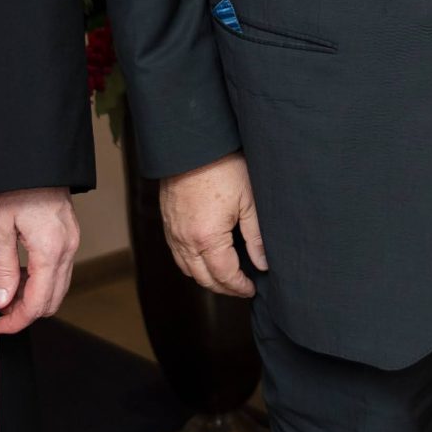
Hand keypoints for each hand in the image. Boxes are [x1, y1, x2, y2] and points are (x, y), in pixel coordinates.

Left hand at [0, 187, 78, 334]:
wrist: (35, 158)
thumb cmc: (13, 188)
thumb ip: (2, 268)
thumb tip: (1, 302)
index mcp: (50, 251)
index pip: (38, 304)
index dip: (16, 321)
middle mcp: (68, 250)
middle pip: (53, 301)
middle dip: (26, 312)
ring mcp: (72, 242)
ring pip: (58, 287)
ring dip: (34, 297)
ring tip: (5, 291)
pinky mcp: (70, 236)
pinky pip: (60, 271)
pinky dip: (41, 281)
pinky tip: (20, 273)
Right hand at [158, 153, 266, 298]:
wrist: (192, 143)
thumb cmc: (223, 168)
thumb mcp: (248, 201)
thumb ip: (256, 237)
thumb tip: (263, 264)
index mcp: (207, 238)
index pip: (224, 275)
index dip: (239, 286)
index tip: (252, 288)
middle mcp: (185, 240)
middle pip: (203, 278)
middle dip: (224, 288)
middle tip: (241, 287)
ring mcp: (173, 232)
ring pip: (187, 269)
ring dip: (206, 278)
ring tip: (226, 276)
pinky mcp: (168, 223)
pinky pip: (177, 254)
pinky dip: (191, 264)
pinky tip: (205, 258)